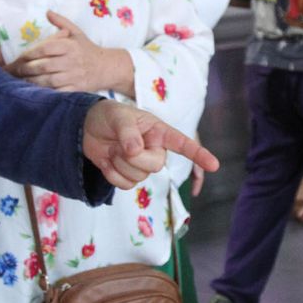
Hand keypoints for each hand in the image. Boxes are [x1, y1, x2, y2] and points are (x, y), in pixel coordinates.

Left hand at [9, 12, 130, 94]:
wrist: (107, 67)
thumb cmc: (88, 49)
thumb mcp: (77, 32)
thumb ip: (61, 22)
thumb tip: (47, 12)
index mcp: (70, 46)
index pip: (46, 48)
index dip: (31, 52)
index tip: (22, 56)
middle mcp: (72, 61)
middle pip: (44, 65)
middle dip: (28, 69)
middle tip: (17, 70)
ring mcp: (75, 76)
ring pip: (49, 80)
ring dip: (33, 81)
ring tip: (23, 80)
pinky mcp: (77, 89)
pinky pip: (58, 92)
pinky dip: (47, 92)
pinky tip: (38, 91)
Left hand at [83, 100, 217, 190]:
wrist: (87, 128)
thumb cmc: (108, 116)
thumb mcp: (118, 117)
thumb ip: (128, 132)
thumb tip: (136, 151)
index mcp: (158, 132)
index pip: (183, 143)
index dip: (199, 154)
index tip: (214, 165)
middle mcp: (155, 149)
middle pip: (155, 166)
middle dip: (134, 158)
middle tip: (120, 145)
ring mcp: (142, 164)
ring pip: (139, 177)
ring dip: (120, 165)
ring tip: (113, 149)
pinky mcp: (129, 175)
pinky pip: (125, 185)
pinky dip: (112, 175)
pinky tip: (108, 161)